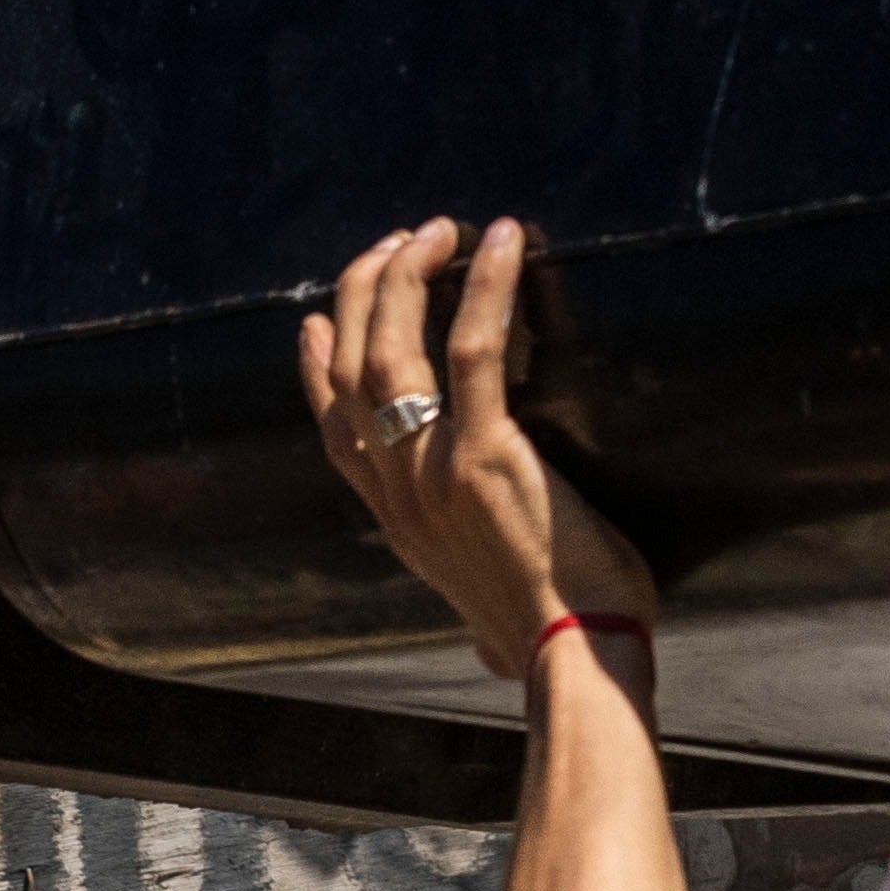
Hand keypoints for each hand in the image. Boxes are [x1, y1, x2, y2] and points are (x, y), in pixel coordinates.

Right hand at [298, 213, 650, 685]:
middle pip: (350, 370)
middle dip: (364, 292)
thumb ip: (481, 603)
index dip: (317, 366)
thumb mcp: (492, 614)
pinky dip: (484, 286)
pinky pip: (469, 351)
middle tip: (402, 242)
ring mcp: (430, 474)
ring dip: (408, 275)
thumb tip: (491, 645)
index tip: (316, 317)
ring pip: (388, 350)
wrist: (573, 661)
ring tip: (440, 229)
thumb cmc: (557, 638)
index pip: (334, 429)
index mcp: (395, 522)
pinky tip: (503, 240)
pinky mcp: (483, 458)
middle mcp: (396, 493)